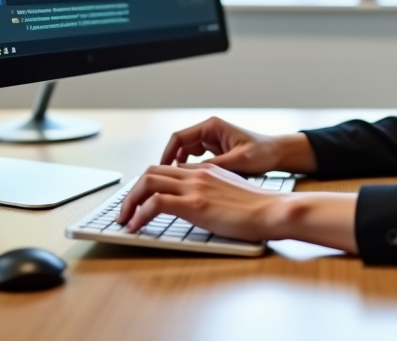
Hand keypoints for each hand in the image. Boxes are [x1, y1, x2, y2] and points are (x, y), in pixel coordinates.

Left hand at [115, 163, 287, 241]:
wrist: (272, 209)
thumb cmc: (259, 207)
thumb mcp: (231, 191)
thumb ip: (213, 191)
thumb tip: (200, 203)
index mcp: (206, 170)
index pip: (168, 169)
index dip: (149, 183)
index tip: (140, 199)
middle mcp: (197, 174)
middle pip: (151, 172)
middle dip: (132, 191)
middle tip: (125, 210)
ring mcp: (194, 187)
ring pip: (147, 182)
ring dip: (129, 201)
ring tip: (124, 219)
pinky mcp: (194, 204)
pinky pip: (154, 203)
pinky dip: (138, 214)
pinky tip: (135, 227)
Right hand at [159, 117, 316, 174]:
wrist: (279, 154)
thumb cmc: (263, 153)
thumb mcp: (238, 161)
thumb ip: (213, 166)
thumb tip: (189, 174)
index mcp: (212, 127)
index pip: (178, 138)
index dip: (167, 155)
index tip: (161, 172)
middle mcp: (209, 131)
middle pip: (179, 146)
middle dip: (170, 163)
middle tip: (164, 183)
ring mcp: (212, 141)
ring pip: (186, 154)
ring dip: (180, 169)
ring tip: (176, 186)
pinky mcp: (216, 152)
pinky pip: (196, 160)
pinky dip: (191, 171)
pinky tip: (192, 185)